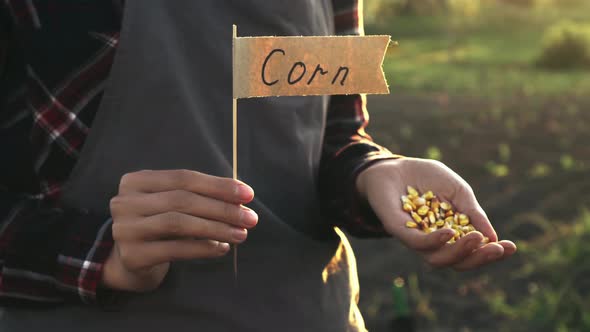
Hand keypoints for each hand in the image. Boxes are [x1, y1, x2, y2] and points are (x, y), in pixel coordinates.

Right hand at [102, 170, 257, 291]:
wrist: (132, 261)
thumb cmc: (160, 225)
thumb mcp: (173, 203)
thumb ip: (201, 195)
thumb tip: (243, 196)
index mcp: (136, 180)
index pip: (184, 178)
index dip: (218, 185)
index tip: (248, 194)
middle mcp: (124, 202)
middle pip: (182, 200)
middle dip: (222, 208)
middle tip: (250, 218)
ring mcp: (125, 229)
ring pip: (179, 223)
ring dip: (216, 228)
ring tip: (241, 234)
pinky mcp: (132, 256)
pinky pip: (175, 249)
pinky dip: (203, 248)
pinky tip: (222, 248)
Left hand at [356, 158, 515, 270]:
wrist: (394, 165)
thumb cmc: (427, 178)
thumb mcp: (458, 191)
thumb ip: (472, 213)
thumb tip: (494, 237)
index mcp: (451, 234)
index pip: (473, 252)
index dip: (493, 253)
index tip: (512, 247)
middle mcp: (434, 242)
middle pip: (458, 262)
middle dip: (479, 258)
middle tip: (496, 249)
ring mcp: (416, 238)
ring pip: (438, 259)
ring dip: (460, 252)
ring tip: (475, 238)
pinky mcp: (398, 230)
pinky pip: (417, 243)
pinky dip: (435, 241)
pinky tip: (449, 232)